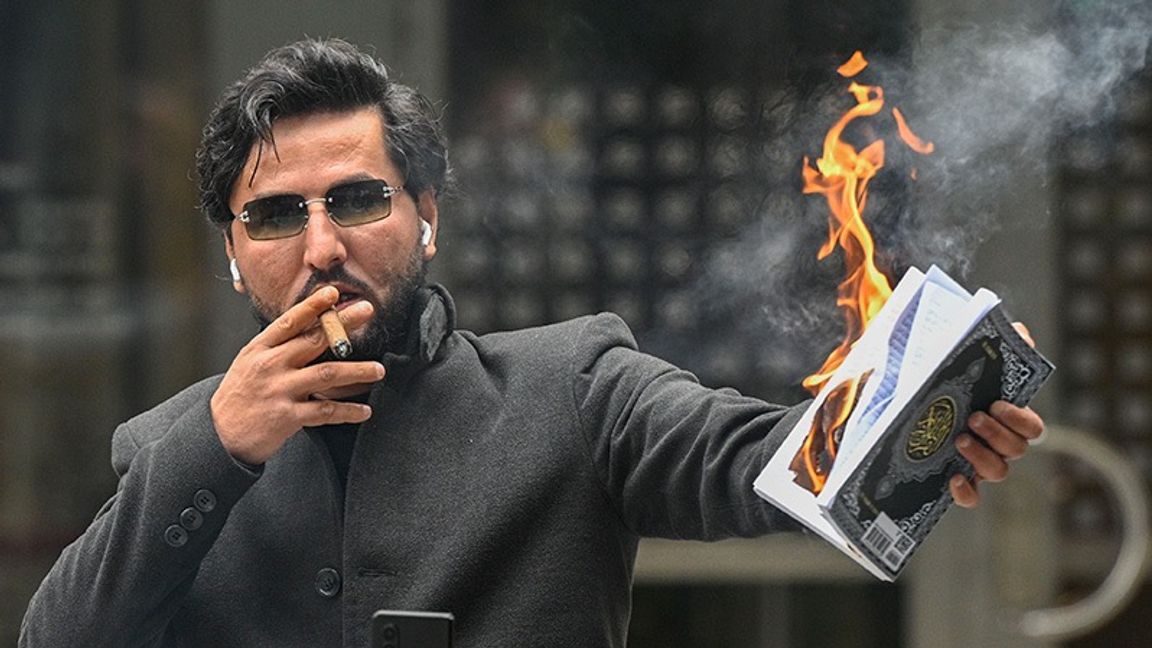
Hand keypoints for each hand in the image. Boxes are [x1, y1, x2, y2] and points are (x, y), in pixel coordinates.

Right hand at [210, 286, 385, 464]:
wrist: (219, 434)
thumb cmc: (241, 394)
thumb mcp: (250, 361)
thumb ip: (278, 345)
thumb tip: (311, 324)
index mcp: (260, 349)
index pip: (289, 322)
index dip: (312, 306)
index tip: (333, 293)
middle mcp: (270, 366)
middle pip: (313, 340)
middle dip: (344, 325)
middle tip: (367, 312)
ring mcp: (279, 391)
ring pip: (326, 374)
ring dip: (357, 371)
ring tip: (379, 370)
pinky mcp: (286, 417)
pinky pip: (325, 411)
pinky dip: (348, 411)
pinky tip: (365, 411)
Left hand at [949, 320, 1044, 506]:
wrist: (898, 391)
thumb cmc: (935, 370)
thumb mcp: (960, 349)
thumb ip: (998, 339)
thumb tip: (1020, 332)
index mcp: (1004, 415)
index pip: (1032, 427)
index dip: (1020, 419)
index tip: (997, 403)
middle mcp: (996, 441)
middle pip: (1017, 450)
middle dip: (998, 435)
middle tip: (974, 418)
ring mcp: (976, 460)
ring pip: (999, 472)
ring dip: (983, 458)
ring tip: (959, 440)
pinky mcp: (955, 476)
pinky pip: (972, 496)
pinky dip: (967, 492)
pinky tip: (954, 479)